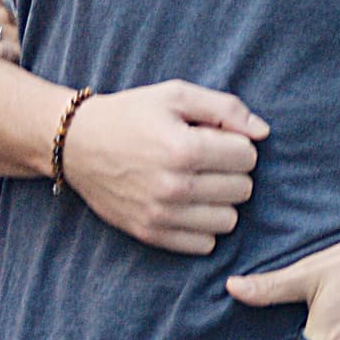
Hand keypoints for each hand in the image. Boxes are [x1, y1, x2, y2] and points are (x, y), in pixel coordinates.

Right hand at [60, 80, 267, 253]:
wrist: (76, 144)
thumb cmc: (131, 115)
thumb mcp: (175, 95)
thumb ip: (225, 108)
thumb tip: (263, 133)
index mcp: (183, 147)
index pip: (248, 156)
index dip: (237, 144)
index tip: (215, 139)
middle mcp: (174, 186)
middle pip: (243, 189)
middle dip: (232, 172)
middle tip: (206, 161)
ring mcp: (161, 214)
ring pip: (228, 220)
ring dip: (220, 202)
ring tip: (199, 184)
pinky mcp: (150, 234)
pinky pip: (204, 245)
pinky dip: (203, 227)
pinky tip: (188, 206)